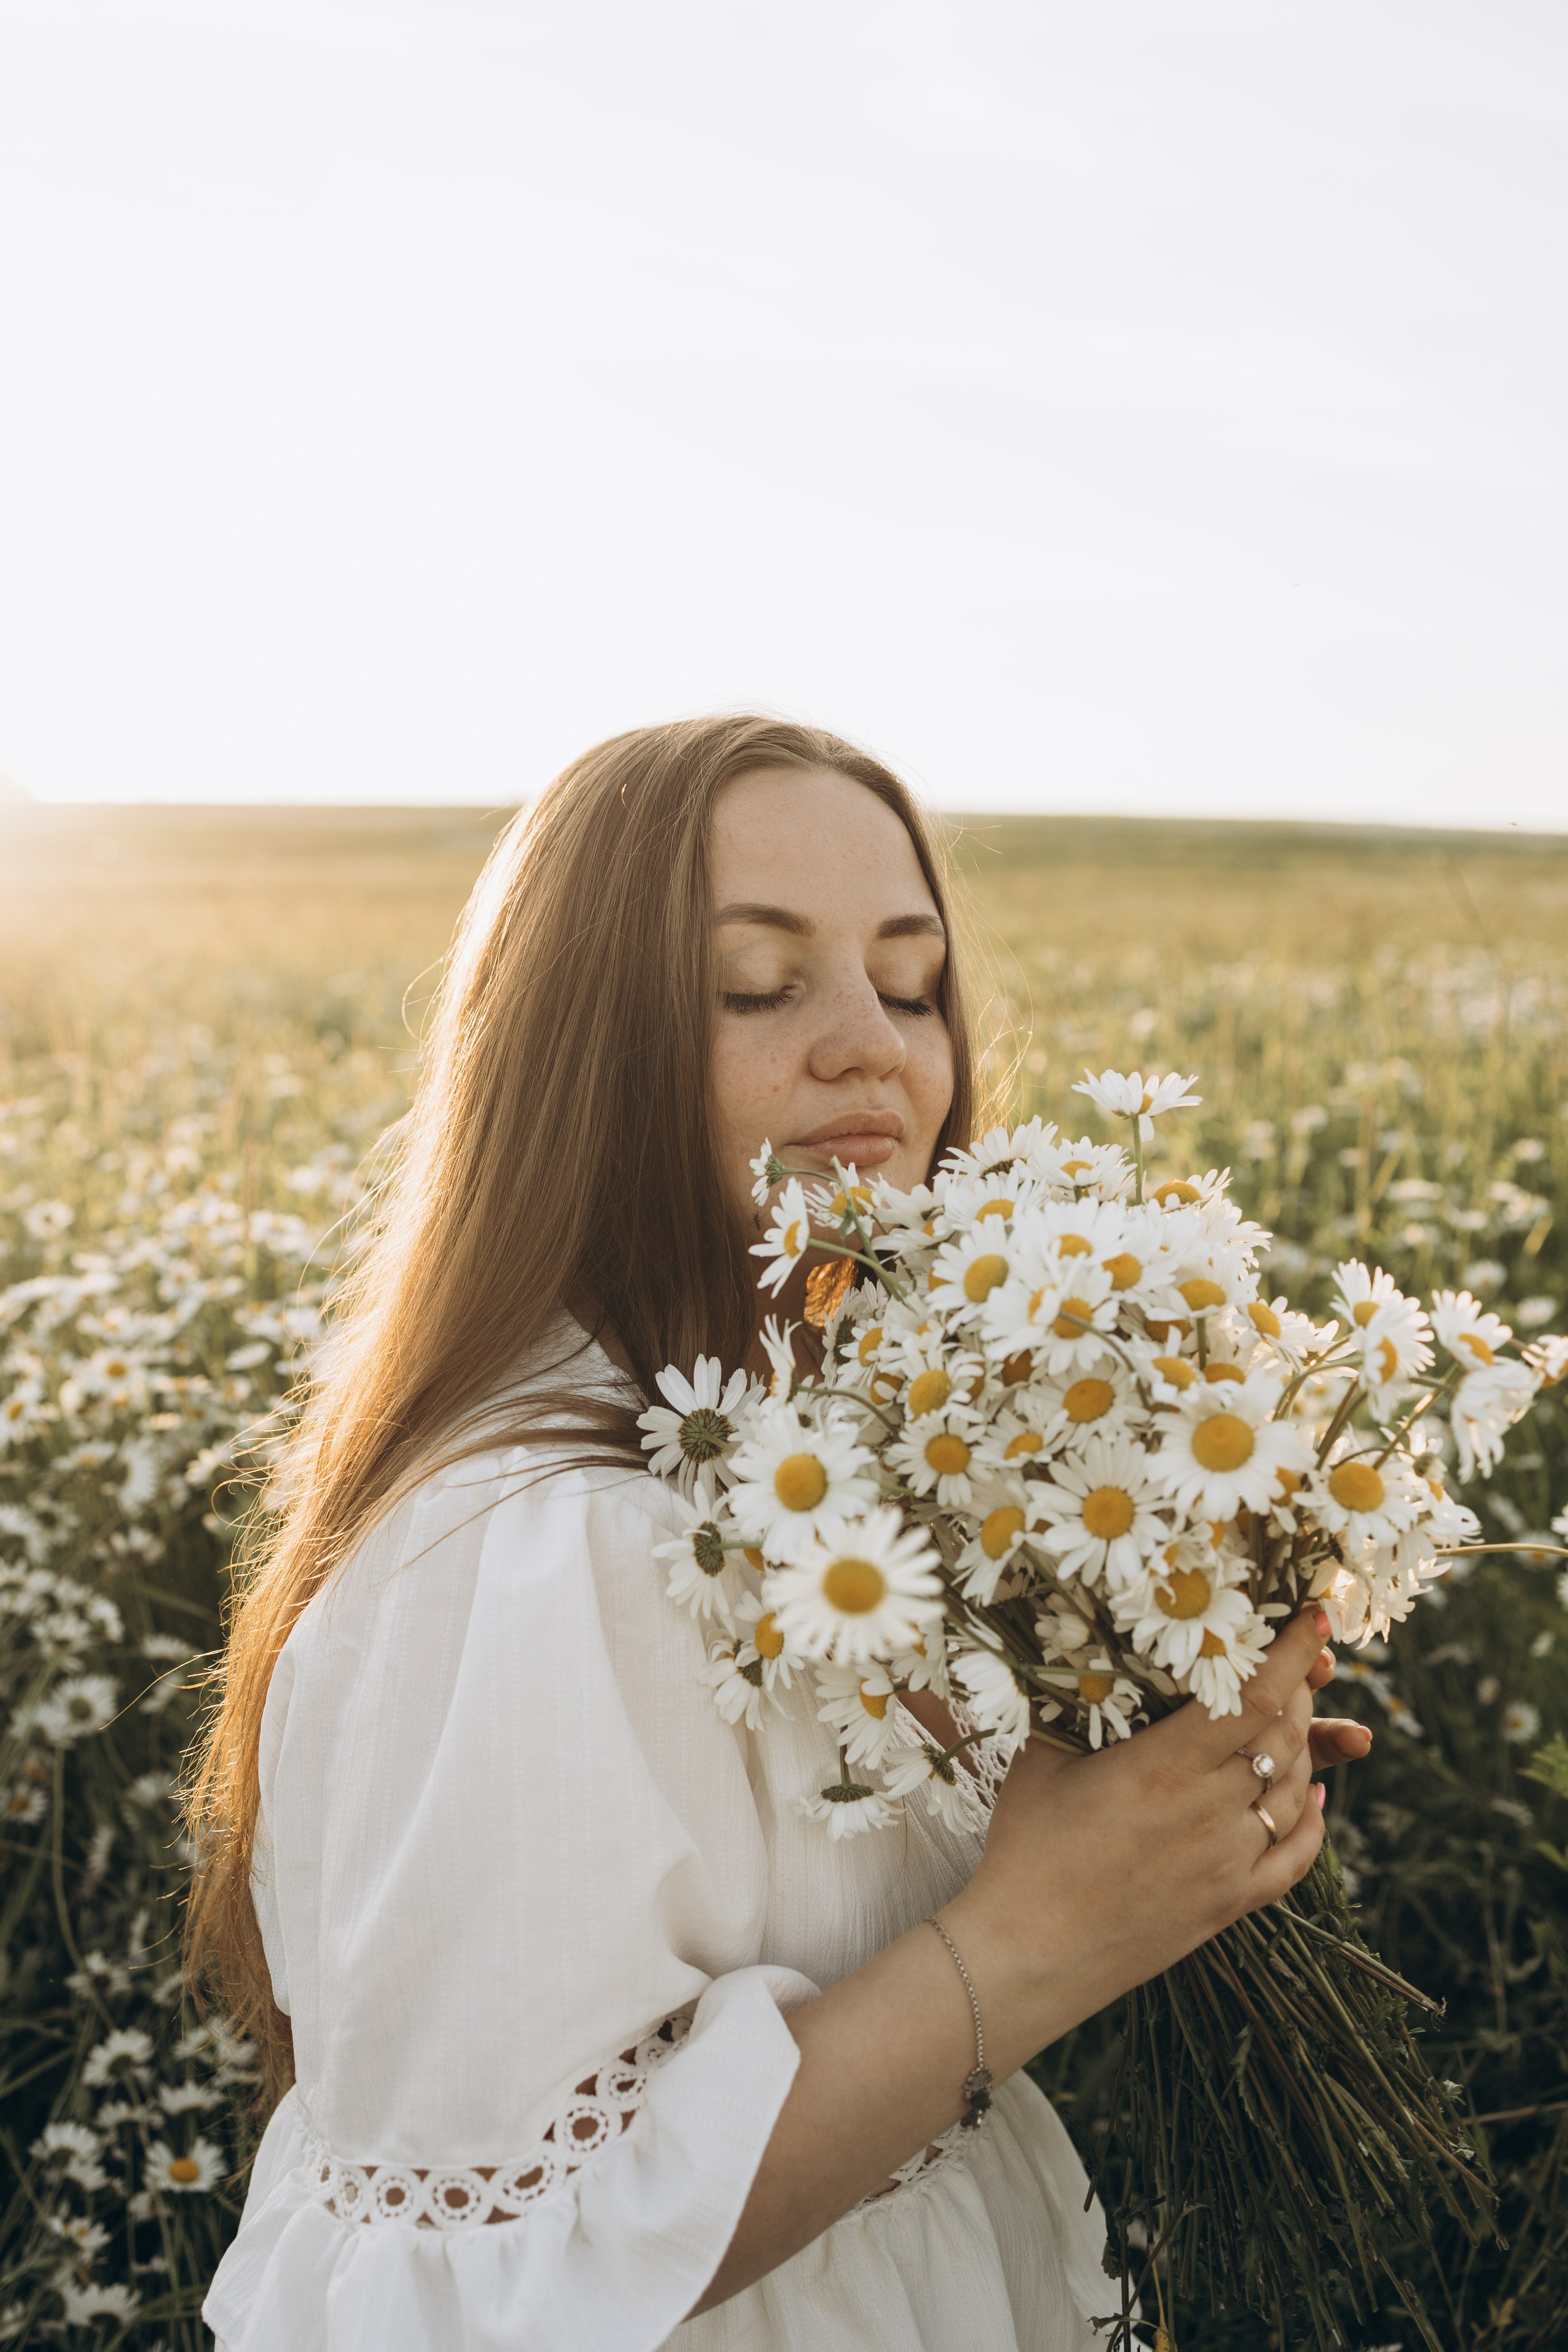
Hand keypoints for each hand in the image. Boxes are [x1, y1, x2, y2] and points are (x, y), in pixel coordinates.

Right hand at [942, 1610, 1362, 2065]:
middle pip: (1283, 1736)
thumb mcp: (1042, 1759)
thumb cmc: (1024, 1847)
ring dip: (1302, 1747)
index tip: (1313, 1618)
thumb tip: (1086, 1653)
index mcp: (1163, 1766)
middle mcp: (1209, 1811)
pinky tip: (1314, 1795)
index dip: (1290, 1653)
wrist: (1027, 1953)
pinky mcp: (1231, 1905)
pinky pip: (1297, 1857)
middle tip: (1292, 1663)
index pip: (1252, 1696)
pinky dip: (1314, 1820)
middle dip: (1299, 1690)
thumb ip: (1079, 1707)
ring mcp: (1227, 1862)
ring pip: (1295, 1790)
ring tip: (1293, 1717)